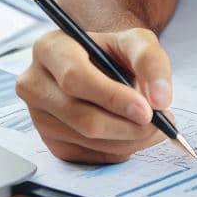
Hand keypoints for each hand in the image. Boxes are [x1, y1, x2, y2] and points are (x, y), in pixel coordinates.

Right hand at [15, 27, 172, 162]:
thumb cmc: (115, 50)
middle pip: (80, 115)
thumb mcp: (137, 41)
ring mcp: (39, 116)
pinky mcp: (49, 141)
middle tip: (161, 124)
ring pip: (85, 139)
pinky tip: (132, 134)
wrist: (101, 63)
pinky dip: (117, 150)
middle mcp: (35, 83)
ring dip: (127, 139)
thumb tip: (160, 99)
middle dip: (126, 125)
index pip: (76, 78)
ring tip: (154, 127)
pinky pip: (85, 155)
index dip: (113, 98)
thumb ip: (151, 61)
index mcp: (50, 48)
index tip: (147, 111)